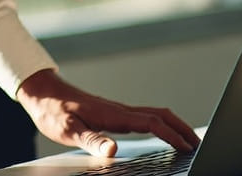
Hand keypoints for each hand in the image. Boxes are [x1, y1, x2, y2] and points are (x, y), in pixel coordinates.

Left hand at [17, 70, 199, 155]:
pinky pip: (143, 117)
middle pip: (159, 115)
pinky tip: (161, 135)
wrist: (41, 93)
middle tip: (200, 144)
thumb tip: (114, 149)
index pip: (151, 122)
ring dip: (174, 125)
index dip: (172, 135)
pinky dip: (160, 125)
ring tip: (188, 142)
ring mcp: (116, 110)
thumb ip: (91, 140)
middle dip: (182, 128)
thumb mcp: (68, 130)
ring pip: (153, 114)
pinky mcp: (111, 113)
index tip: (189, 148)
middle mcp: (118, 110)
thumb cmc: (53, 111)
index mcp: (113, 114)